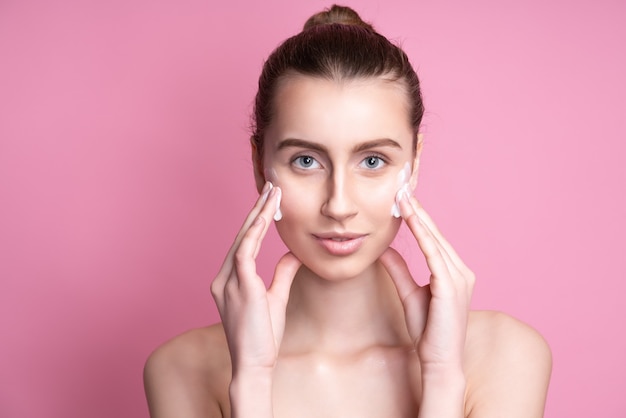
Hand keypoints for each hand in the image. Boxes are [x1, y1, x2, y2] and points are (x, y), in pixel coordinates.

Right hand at [210, 182, 301, 373]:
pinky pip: (245, 252)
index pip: (244, 243)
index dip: (257, 220)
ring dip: (258, 215)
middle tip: (271, 187)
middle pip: (241, 235)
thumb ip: (281, 274)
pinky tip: (266, 217)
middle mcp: (223, 278)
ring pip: (242, 238)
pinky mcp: (238, 286)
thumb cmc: (263, 337)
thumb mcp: (276, 298)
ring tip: (272, 194)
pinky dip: (255, 233)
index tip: (270, 201)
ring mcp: (227, 282)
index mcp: (229, 281)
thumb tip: (291, 255)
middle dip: (257, 210)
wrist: (254, 365)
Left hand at [380, 191, 474, 371]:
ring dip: (419, 216)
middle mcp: (461, 271)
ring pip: (435, 239)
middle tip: (402, 186)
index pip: (433, 238)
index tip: (403, 197)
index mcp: (453, 273)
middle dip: (418, 209)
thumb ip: (399, 271)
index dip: (418, 217)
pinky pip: (433, 254)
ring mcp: (459, 277)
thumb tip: (385, 251)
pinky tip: (411, 219)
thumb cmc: (427, 332)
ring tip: (404, 196)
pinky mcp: (451, 285)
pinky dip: (422, 234)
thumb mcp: (409, 294)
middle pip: (435, 233)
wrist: (439, 361)